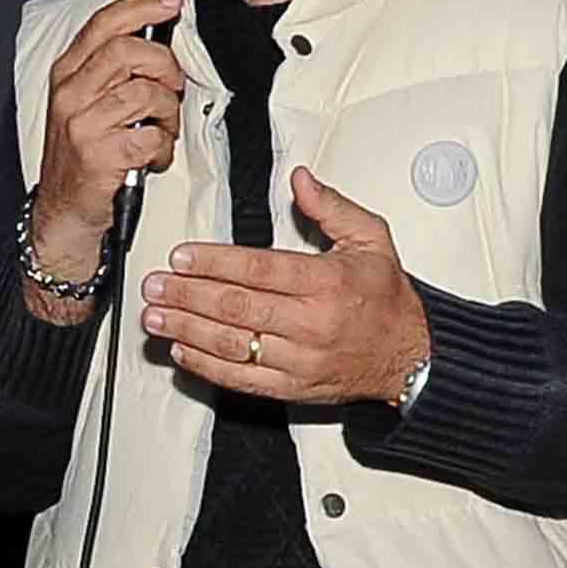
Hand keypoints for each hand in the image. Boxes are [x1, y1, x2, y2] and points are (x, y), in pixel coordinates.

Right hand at [27, 0, 189, 300]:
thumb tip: (157, 36)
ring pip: (145, 92)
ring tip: (161, 128)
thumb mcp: (86, 103)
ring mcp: (81, 125)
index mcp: (67, 74)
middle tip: (170, 86)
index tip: (170, 5)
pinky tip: (152, 155)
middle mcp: (70, 95)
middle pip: (129, 50)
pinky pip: (150, 136)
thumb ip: (113, 68)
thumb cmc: (82, 157)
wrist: (63, 213)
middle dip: (164, 66)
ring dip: (167, 112)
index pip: (104, 23)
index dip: (143, 7)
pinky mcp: (98, 156)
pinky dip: (161, 147)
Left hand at [135, 168, 432, 408]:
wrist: (410, 356)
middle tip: (156, 286)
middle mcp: (311, 323)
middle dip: (187, 294)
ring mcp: (299, 359)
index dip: (213, 263)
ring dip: (186, 329)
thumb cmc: (387, 300)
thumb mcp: (371, 240)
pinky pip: (240, 379)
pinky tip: (182, 350)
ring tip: (156, 316)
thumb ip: (332, 207)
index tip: (182, 257)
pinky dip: (206, 365)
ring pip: (231, 343)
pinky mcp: (291, 388)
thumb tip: (300, 180)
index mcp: (327, 282)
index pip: (258, 269)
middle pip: (236, 306)